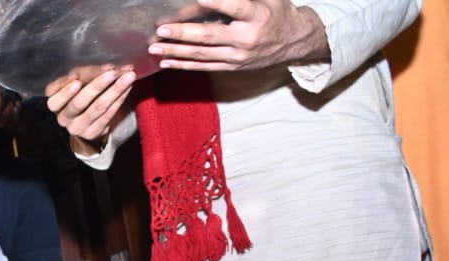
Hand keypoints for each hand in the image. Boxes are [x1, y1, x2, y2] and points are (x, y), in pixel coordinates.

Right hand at [45, 66, 136, 144]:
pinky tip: (127, 88)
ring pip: (97, 108)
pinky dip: (119, 99)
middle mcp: (63, 118)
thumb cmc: (81, 96)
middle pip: (78, 103)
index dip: (64, 88)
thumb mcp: (76, 86)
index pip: (54, 96)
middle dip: (96, 86)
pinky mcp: (92, 132)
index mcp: (54, 104)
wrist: (87, 123)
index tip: (76, 75)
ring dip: (114, 91)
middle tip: (112, 73)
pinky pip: (108, 115)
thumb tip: (104, 64)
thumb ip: (83, 76)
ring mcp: (77, 127)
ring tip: (127, 77)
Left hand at [149, 0, 328, 71]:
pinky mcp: (231, 67)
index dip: (218, 2)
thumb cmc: (276, 12)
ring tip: (154, 48)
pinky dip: (183, 65)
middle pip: (210, 36)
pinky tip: (166, 62)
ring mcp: (237, 56)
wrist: (293, 41)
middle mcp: (246, 38)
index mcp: (257, 15)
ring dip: (175, 52)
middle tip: (161, 29)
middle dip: (182, 33)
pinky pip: (203, 67)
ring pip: (202, 55)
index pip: (236, 7)